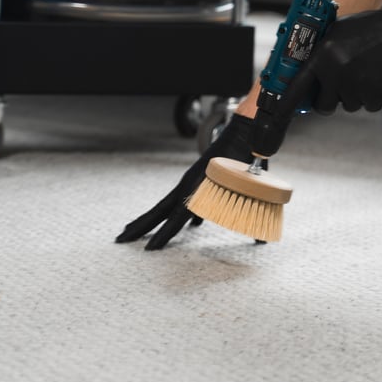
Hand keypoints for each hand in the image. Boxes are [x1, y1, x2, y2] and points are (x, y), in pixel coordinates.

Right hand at [115, 112, 262, 249]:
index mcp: (199, 187)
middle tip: (120, 239)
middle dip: (140, 226)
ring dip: (149, 219)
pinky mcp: (197, 180)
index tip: (149, 249)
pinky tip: (171, 225)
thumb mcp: (252, 185)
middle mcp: (189, 185)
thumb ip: (251, 213)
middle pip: (159, 210)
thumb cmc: (248, 158)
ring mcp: (191, 182)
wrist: (246, 132)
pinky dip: (170, 212)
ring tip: (132, 230)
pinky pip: (179, 200)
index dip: (164, 235)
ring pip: (165, 205)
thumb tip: (261, 241)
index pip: (177, 217)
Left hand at [282, 1, 381, 114]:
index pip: (298, 85)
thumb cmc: (375, 28)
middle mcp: (335, 69)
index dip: (288, 103)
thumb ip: (323, 53)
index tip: (280, 114)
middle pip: (323, 104)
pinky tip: (380, 78)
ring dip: (357, 95)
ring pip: (348, 105)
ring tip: (368, 73)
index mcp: (323, 54)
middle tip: (344, 87)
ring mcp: (353, 83)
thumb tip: (311, 74)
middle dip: (332, 100)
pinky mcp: (372, 92)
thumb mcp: (340, 32)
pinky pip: (368, 106)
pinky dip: (375, 97)